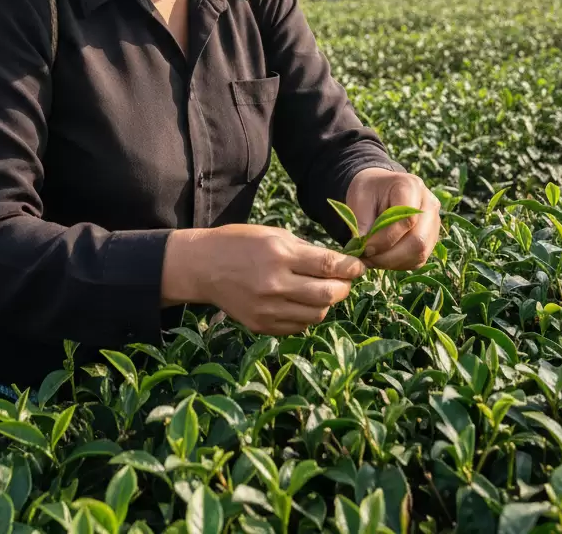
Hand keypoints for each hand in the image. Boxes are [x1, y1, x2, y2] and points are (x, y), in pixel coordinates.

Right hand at [161, 224, 364, 334]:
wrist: (202, 266)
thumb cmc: (239, 243)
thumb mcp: (272, 234)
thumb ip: (305, 250)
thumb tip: (338, 263)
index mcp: (279, 254)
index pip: (328, 265)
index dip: (351, 267)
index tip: (359, 266)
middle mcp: (275, 283)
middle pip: (328, 294)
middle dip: (343, 287)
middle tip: (344, 281)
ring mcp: (267, 308)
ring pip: (317, 314)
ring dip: (326, 303)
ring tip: (321, 291)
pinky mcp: (261, 325)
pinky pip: (299, 326)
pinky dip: (307, 315)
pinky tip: (300, 302)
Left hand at [346, 168, 440, 269]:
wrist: (378, 188)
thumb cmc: (368, 191)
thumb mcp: (358, 198)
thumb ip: (361, 221)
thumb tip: (363, 248)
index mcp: (411, 186)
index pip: (407, 220)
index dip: (385, 239)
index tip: (364, 247)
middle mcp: (429, 204)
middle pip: (418, 240)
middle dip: (389, 256)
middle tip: (366, 258)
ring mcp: (433, 223)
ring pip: (420, 253)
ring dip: (393, 262)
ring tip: (371, 259)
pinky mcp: (430, 238)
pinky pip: (418, 259)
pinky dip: (398, 263)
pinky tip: (381, 258)